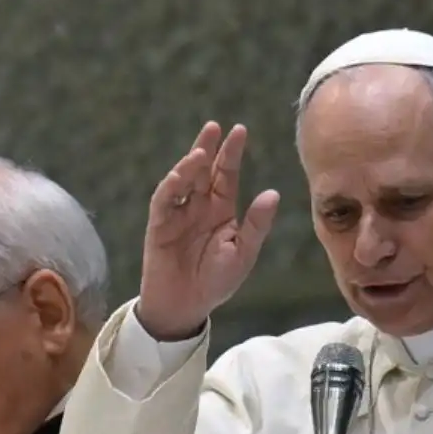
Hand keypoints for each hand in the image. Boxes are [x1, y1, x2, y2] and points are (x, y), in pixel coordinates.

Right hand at [136, 122, 279, 341]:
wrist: (186, 307)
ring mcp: (177, 214)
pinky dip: (170, 187)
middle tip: (215, 127)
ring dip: (189, 165)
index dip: (232, 154)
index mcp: (221, 210)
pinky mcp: (159, 226)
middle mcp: (199, 206)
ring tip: (201, 152)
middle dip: (208, 148)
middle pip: (203, 170)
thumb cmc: (216, 281)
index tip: (240, 131)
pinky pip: (164, 202)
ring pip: (183, 181)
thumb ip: (256, 224)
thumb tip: (273, 193)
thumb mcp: (243, 253)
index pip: (227, 175)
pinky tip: (180, 175)